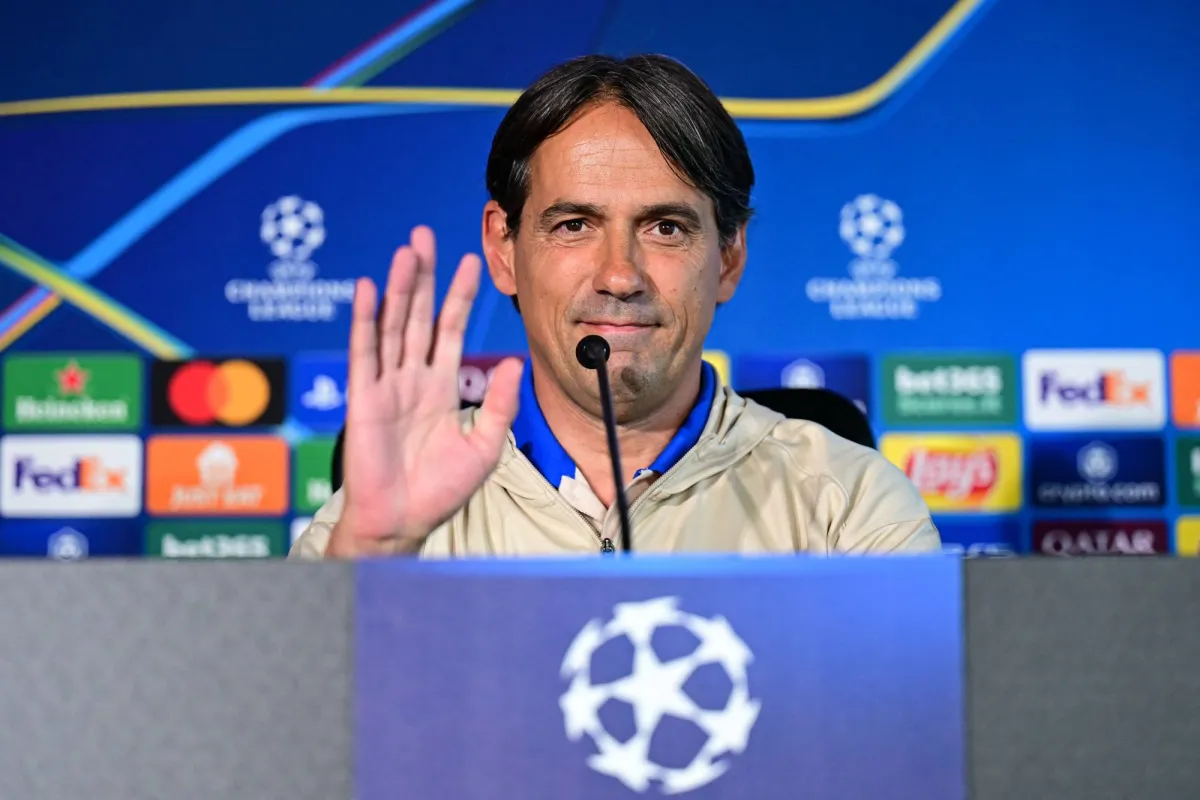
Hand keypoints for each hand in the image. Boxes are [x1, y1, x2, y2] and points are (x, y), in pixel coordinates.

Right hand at [327, 226, 521, 557]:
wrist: (403, 521)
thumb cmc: (440, 490)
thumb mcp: (483, 445)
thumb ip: (499, 403)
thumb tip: (516, 361)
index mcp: (439, 386)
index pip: (449, 329)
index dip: (459, 295)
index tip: (470, 261)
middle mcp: (412, 378)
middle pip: (418, 315)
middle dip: (423, 275)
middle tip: (426, 235)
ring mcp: (385, 384)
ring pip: (394, 324)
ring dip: (399, 287)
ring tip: (407, 250)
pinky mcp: (363, 398)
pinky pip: (364, 351)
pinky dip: (366, 319)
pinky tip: (370, 287)